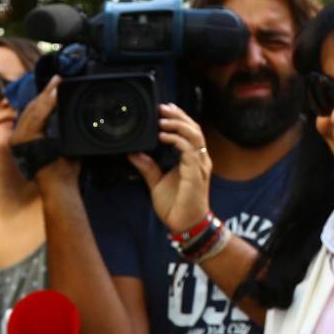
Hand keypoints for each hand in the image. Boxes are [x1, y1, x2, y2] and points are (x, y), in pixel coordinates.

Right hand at [10, 76, 79, 190]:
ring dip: (46, 94)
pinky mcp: (22, 140)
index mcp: (27, 135)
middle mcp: (19, 135)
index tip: (56, 83)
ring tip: (58, 82)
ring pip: (33, 110)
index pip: (35, 110)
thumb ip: (63, 128)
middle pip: (32, 107)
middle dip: (45, 91)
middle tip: (59, 77)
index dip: (44, 95)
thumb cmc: (64, 169)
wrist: (61, 186)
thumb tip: (73, 112)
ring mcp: (19, 137)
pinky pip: (35, 117)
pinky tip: (54, 94)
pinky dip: (45, 104)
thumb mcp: (65, 144)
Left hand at [129, 105, 211, 234]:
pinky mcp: (195, 174)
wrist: (185, 224)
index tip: (165, 109)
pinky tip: (163, 137)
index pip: (190, 132)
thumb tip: (134, 153)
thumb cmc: (176, 205)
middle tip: (162, 108)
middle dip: (179, 116)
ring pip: (194, 136)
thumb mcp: (156, 182)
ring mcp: (199, 166)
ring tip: (162, 121)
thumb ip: (147, 167)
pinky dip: (177, 141)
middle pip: (194, 129)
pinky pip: (189, 151)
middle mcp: (199, 160)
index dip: (179, 118)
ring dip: (178, 125)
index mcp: (193, 160)